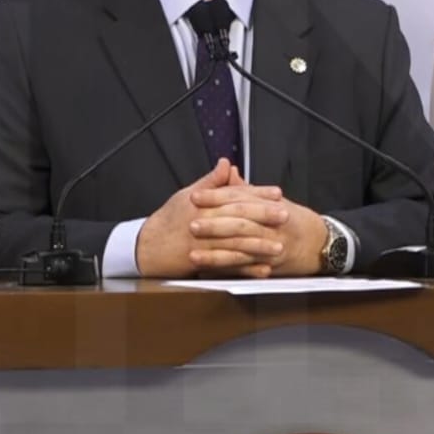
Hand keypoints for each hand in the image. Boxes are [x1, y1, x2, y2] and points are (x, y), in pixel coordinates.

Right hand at [137, 160, 285, 276]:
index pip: (235, 196)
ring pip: (235, 244)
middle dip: (263, 217)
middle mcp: (204, 223)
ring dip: (259, 246)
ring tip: (279, 246)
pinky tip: (263, 269)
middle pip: (238, 218)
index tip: (276, 194)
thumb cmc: (169, 220)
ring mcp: (203, 245)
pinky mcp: (203, 264)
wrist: (148, 247)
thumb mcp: (187, 195)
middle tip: (285, 216)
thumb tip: (225, 164)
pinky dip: (247, 269)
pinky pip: (228, 268)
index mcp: (203, 205)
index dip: (257, 194)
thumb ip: (211, 182)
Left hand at [188, 171, 326, 276]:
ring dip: (216, 252)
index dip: (216, 196)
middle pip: (240, 221)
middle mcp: (272, 224)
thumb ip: (247, 189)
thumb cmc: (295, 220)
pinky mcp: (271, 265)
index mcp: (270, 204)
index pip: (239, 197)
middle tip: (191, 223)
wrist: (321, 243)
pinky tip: (211, 271)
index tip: (195, 196)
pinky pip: (247, 268)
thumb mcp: (274, 200)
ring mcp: (272, 246)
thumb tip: (228, 172)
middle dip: (214, 223)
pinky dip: (229, 270)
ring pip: (242, 247)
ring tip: (194, 253)